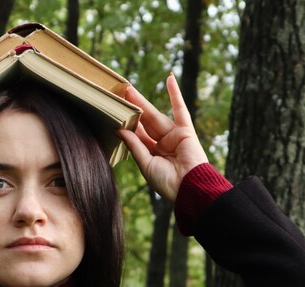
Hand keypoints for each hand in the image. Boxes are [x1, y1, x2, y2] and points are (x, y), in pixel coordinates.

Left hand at [118, 74, 207, 202]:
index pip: (137, 136)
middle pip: (144, 123)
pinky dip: (175, 94)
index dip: (127, 124)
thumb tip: (120, 129)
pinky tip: (169, 78)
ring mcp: (174, 136)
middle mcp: (163, 144)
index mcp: (153, 154)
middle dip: (133, 109)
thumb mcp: (146, 164)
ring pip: (155, 116)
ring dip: (143, 102)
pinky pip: (180, 110)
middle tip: (119, 94)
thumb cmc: (168, 183)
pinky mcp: (186, 131)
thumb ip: (135, 145)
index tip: (114, 113)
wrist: (189, 189)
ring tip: (129, 88)